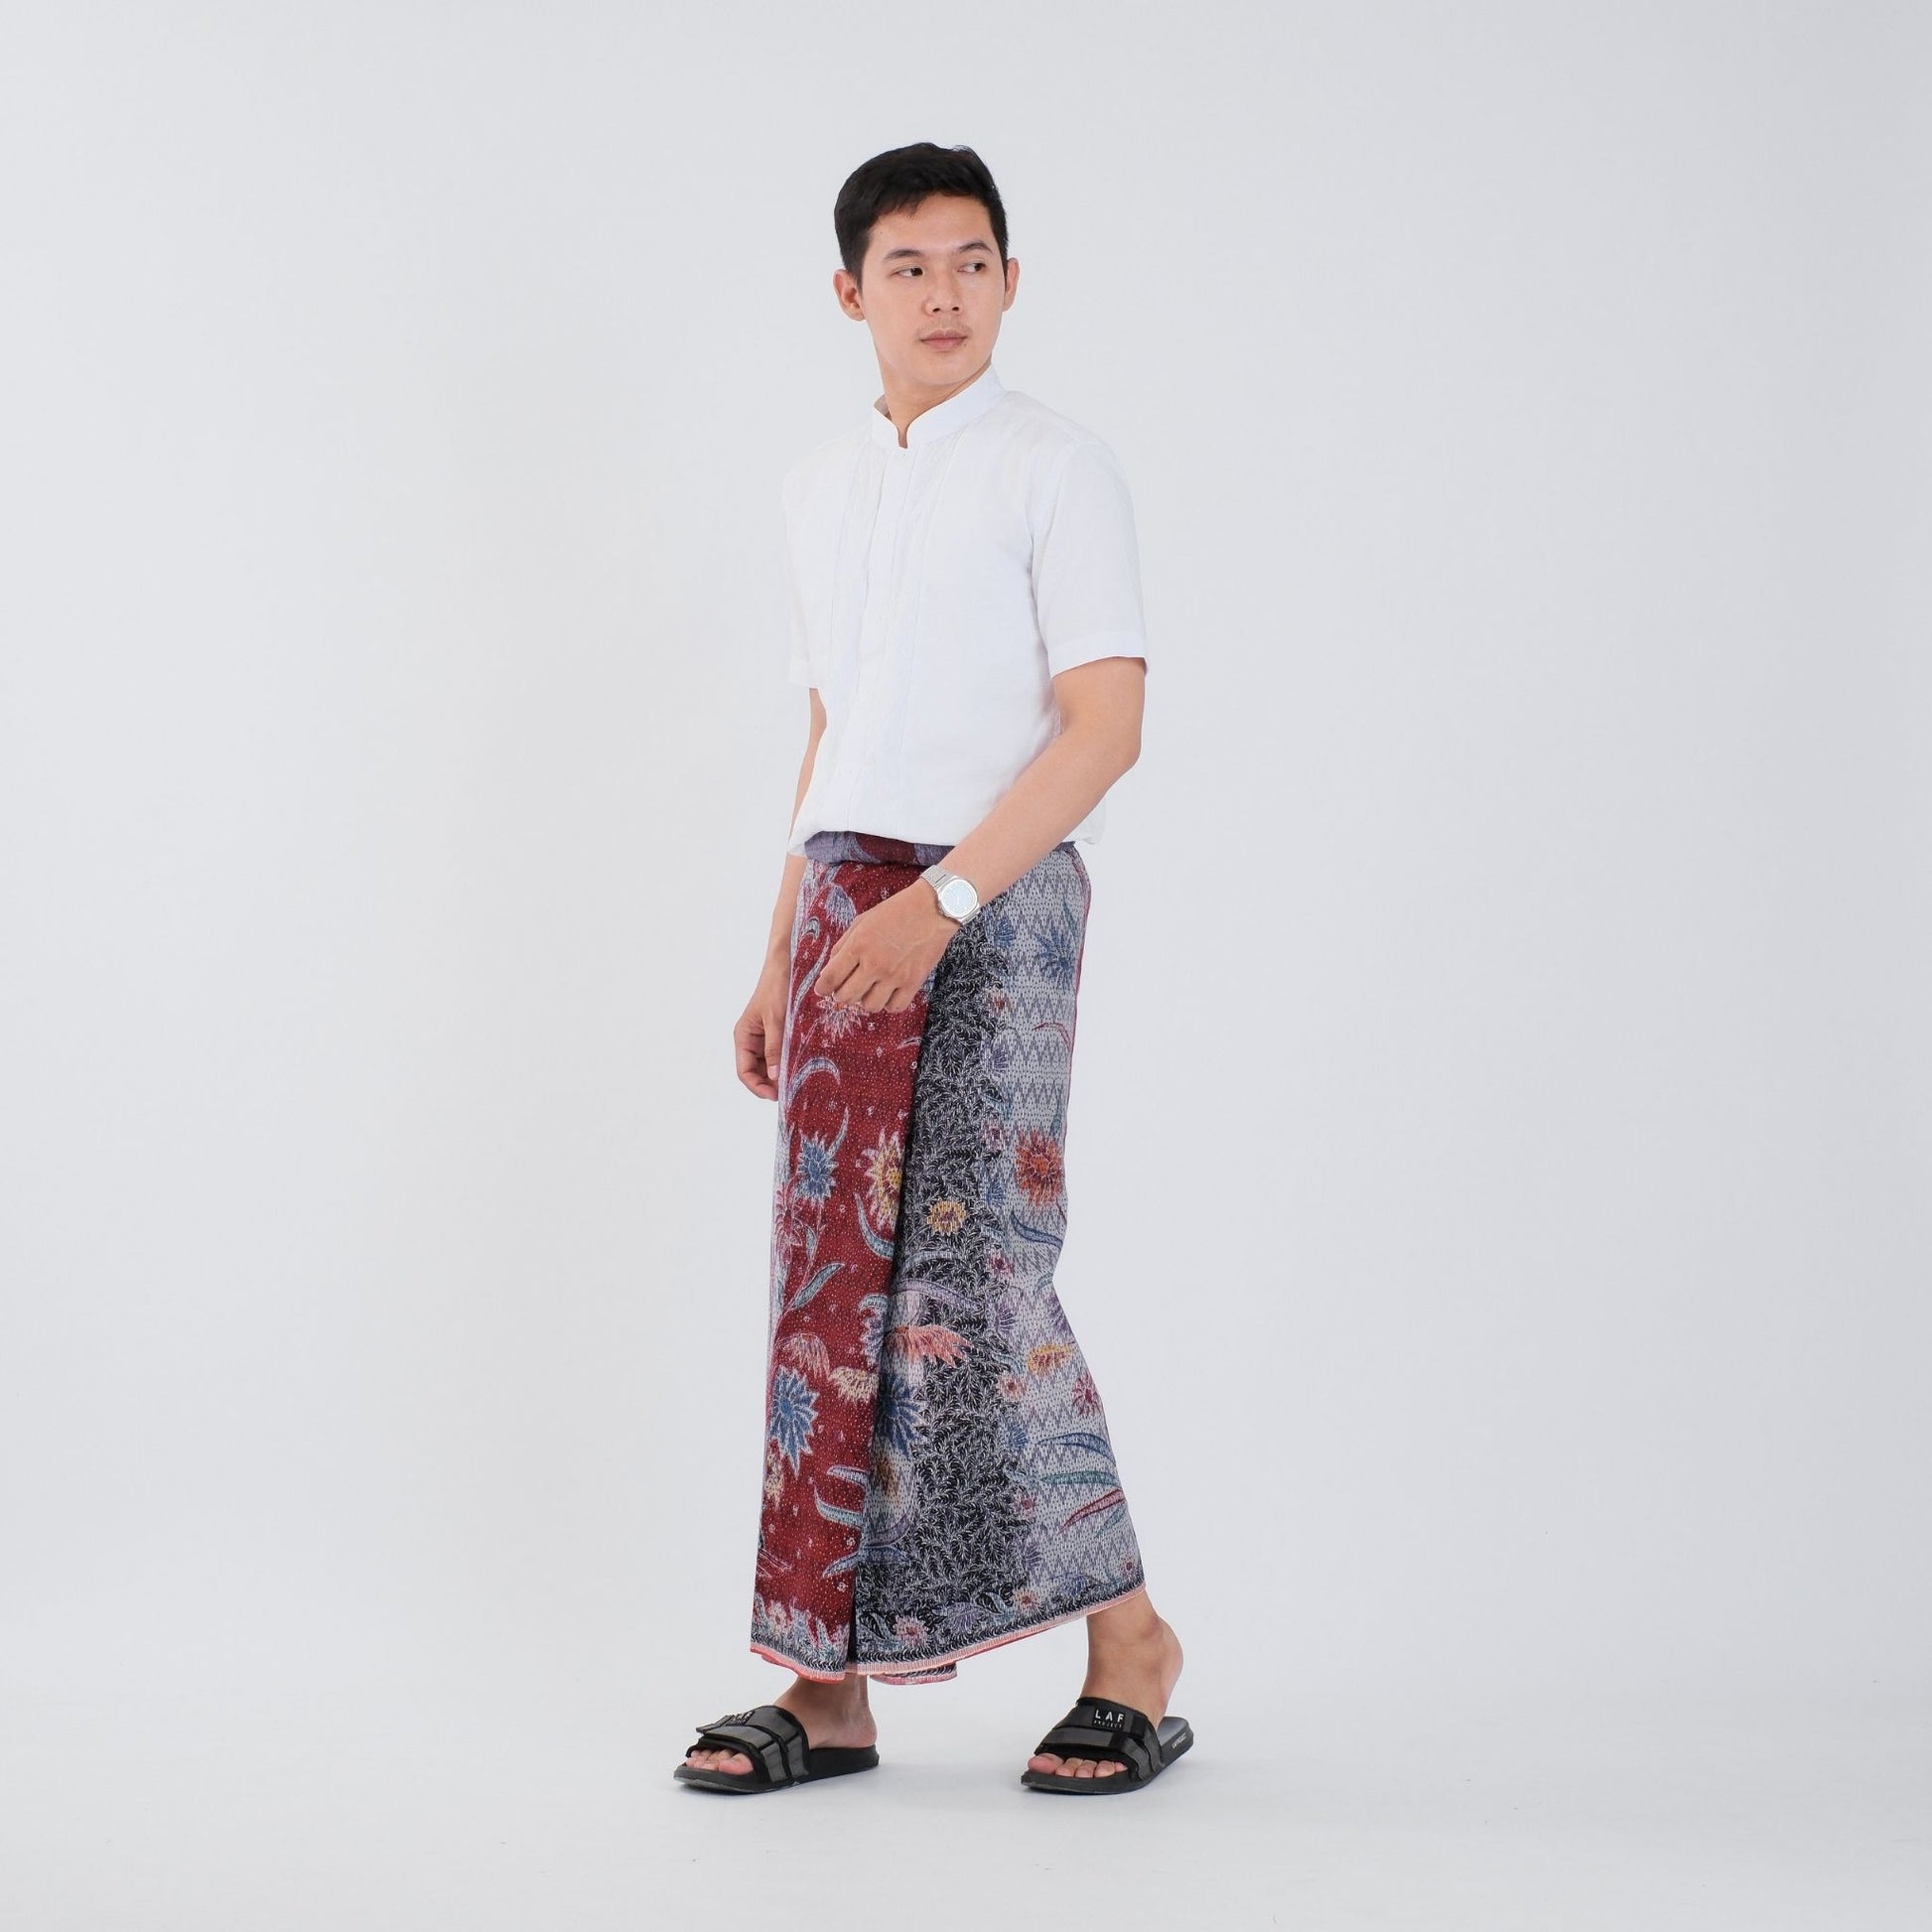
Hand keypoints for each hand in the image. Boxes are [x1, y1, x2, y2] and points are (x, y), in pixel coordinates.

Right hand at [734, 952, 793, 1100]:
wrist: (787, 964)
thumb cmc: (777, 987)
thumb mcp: (777, 1020)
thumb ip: (775, 1048)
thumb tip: (775, 1077)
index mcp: (743, 1037)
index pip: (744, 1072)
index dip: (758, 1087)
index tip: (776, 1096)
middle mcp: (752, 1040)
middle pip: (757, 1072)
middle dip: (771, 1083)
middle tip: (792, 1092)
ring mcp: (765, 1037)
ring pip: (770, 1065)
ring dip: (781, 1074)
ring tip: (799, 1081)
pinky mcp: (779, 1033)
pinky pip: (781, 1053)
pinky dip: (788, 1062)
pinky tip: (802, 1066)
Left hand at [813, 881, 958, 1013]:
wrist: (932, 908)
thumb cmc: (896, 911)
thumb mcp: (862, 921)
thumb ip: (843, 945)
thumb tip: (830, 969)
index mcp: (858, 945)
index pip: (831, 977)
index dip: (822, 987)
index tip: (822, 989)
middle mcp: (874, 963)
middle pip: (847, 997)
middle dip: (841, 995)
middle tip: (846, 988)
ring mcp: (895, 975)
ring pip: (870, 1006)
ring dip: (866, 1000)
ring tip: (870, 989)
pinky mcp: (913, 982)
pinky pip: (895, 1007)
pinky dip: (889, 1004)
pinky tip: (888, 994)